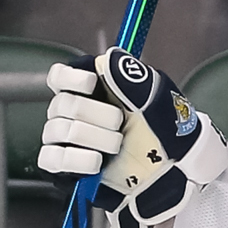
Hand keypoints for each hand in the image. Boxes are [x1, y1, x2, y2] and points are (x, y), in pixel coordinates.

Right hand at [39, 48, 227, 227]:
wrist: (176, 170)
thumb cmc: (168, 131)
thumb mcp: (156, 97)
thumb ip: (131, 76)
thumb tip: (108, 58)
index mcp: (94, 92)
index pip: (59, 77)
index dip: (69, 78)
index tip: (91, 83)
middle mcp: (76, 114)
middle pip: (61, 104)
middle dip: (95, 114)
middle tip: (119, 123)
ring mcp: (70, 141)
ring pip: (57, 130)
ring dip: (93, 137)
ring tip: (117, 145)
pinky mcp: (68, 168)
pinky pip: (51, 159)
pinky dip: (75, 159)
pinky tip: (97, 161)